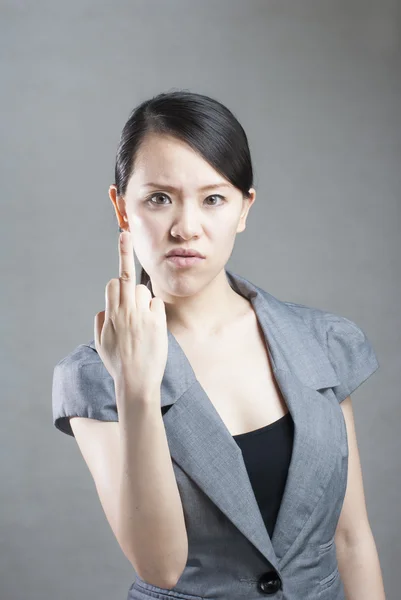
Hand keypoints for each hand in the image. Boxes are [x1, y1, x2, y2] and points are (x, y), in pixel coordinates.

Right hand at [94, 231, 167, 401]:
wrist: (136, 382)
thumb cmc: (118, 364)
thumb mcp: (101, 343)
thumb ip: (100, 322)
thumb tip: (103, 310)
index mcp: (110, 315)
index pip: (112, 282)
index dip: (118, 266)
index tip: (122, 239)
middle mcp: (125, 311)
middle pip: (126, 278)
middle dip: (125, 261)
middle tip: (125, 238)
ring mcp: (142, 315)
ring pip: (142, 290)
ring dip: (141, 300)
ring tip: (141, 322)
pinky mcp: (157, 321)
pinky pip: (156, 303)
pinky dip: (154, 311)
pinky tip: (151, 327)